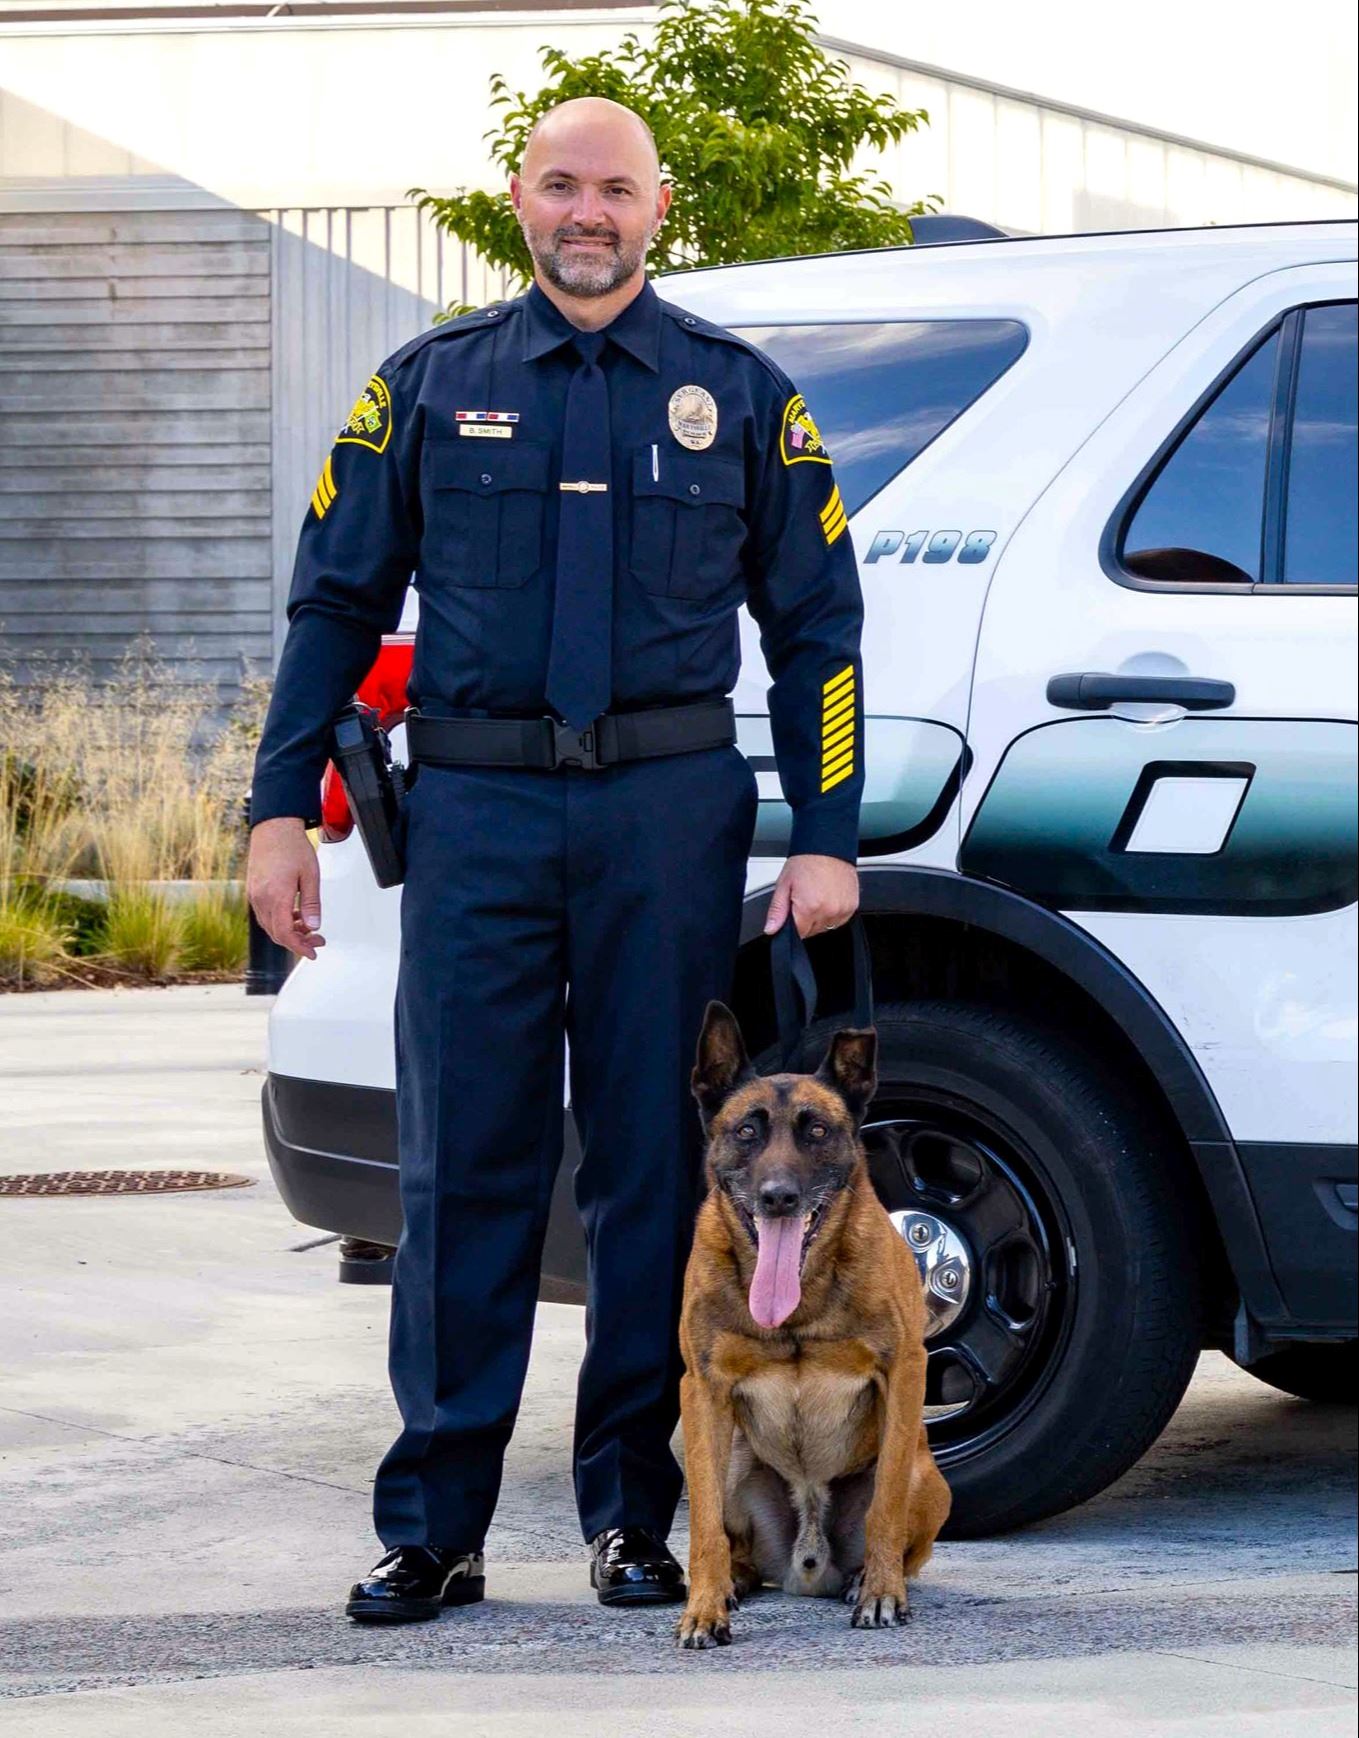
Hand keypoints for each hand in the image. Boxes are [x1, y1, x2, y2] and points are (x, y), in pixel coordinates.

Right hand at [246, 817, 325, 960]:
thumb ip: (312, 904)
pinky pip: (265, 914)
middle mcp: (261, 898)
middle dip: (298, 941)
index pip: (285, 933)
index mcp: (276, 896)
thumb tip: (314, 927)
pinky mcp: (254, 890)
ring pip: (270, 925)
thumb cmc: (292, 846)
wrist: (274, 827)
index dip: (299, 947)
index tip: (313, 952)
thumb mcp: (310, 876)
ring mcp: (255, 895)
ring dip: (288, 931)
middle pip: (276, 933)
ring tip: (308, 926)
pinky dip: (280, 920)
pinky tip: (294, 915)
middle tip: (317, 940)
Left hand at [762, 854, 858, 940]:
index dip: (794, 924)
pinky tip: (828, 897)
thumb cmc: (806, 861)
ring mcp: (842, 910)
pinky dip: (833, 913)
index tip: (794, 910)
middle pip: (813, 931)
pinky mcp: (852, 906)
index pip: (799, 933)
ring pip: (827, 927)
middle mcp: (828, 911)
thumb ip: (777, 911)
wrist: (828, 846)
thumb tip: (771, 929)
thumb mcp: (784, 884)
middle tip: (805, 898)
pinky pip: (840, 920)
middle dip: (806, 919)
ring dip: (820, 917)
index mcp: (809, 907)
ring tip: (818, 896)